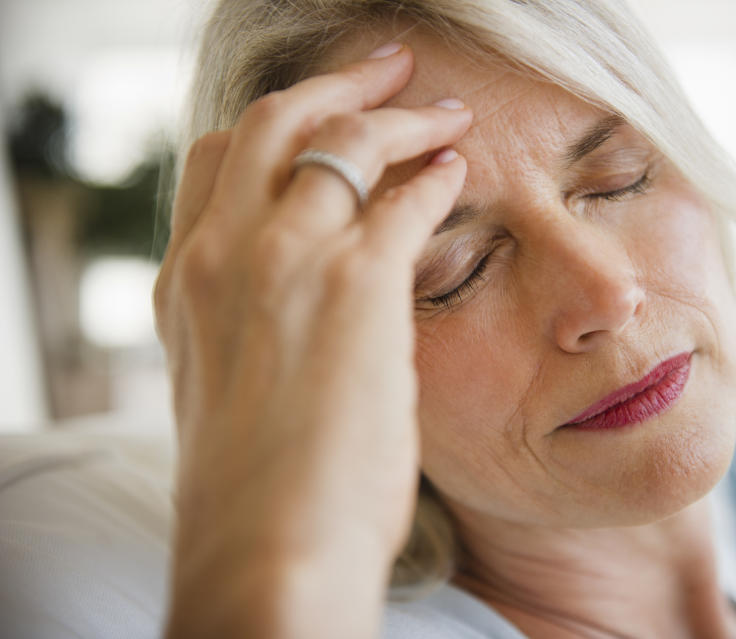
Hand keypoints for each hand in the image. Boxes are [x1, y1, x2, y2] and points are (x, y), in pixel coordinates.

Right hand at [153, 44, 471, 636]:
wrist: (266, 552)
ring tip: (442, 110)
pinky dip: (435, 173)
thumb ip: (253, 340)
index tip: (319, 123)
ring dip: (398, 116)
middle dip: (331, 86)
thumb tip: (300, 323)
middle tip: (383, 69)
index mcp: (187, 286)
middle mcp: (223, 255)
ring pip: (340, 141)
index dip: (276, 132)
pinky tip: (460, 171)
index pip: (217, 166)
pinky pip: (404, 193)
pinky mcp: (354, 283)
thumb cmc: (255, 498)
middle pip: (269, 123)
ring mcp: (284, 259)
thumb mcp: (230, 402)